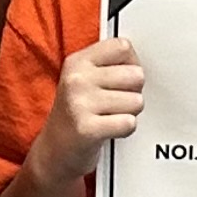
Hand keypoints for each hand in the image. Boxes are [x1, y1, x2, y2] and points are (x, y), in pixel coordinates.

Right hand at [56, 33, 144, 153]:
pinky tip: (109, 129)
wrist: (56, 150)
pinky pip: (129, 123)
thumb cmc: (78, 112)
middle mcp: (76, 79)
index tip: (120, 77)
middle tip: (114, 102)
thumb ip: (110, 65)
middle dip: (132, 92)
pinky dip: (125, 130)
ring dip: (129, 113)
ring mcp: (80, 103)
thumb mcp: (84, 79)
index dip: (130, 63)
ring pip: (136, 101)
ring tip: (109, 116)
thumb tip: (140, 63)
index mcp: (77, 62)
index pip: (122, 46)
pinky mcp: (87, 129)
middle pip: (136, 75)